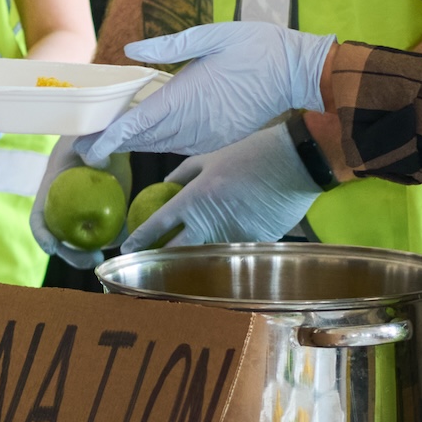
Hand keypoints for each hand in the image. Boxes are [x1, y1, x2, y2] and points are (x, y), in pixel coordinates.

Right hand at [27, 136, 123, 270]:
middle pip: (62, 240)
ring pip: (84, 243)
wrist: (106, 139)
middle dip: (73, 256)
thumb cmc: (88, 136)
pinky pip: (109, 232)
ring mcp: (85, 215)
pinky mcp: (106, 214)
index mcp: (51, 193)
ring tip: (110, 259)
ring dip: (94, 255)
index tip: (52, 248)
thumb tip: (99, 165)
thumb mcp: (84, 138)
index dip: (42, 236)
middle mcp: (65, 210)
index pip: (38, 219)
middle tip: (93, 261)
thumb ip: (89, 148)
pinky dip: (117, 239)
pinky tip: (130, 242)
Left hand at [94, 22, 334, 158]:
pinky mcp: (220, 139)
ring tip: (107, 143)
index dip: (110, 138)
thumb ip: (168, 45)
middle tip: (83, 147)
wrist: (299, 72)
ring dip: (135, 145)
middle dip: (113, 145)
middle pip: (144, 139)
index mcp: (188, 97)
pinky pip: (181, 146)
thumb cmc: (256, 47)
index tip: (87, 147)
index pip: (139, 124)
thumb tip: (130, 50)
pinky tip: (147, 137)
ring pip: (161, 145)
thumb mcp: (211, 35)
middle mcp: (195, 123)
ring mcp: (208, 135)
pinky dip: (159, 143)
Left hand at [124, 124, 323, 248]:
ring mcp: (232, 237)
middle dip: (160, 261)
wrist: (294, 162)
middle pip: (176, 252)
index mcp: (194, 199)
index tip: (127, 249)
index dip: (140, 239)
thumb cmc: (250, 153)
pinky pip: (234, 253)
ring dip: (194, 261)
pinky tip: (223, 256)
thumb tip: (166, 184)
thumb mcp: (211, 157)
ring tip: (182, 267)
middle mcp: (209, 223)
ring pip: (206, 258)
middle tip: (148, 266)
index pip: (159, 225)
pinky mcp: (255, 245)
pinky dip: (227, 253)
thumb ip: (185, 173)